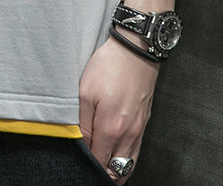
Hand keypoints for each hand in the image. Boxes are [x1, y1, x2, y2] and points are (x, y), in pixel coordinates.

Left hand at [78, 36, 158, 182]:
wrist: (136, 49)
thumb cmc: (108, 67)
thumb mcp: (85, 92)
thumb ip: (82, 123)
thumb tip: (82, 145)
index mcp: (111, 128)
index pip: (99, 162)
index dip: (87, 166)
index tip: (78, 163)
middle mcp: (128, 134)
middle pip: (117, 170)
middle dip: (102, 173)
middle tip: (89, 167)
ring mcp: (139, 129)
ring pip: (129, 163)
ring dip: (115, 169)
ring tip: (102, 166)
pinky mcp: (144, 121)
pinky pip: (136, 150)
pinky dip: (126, 157)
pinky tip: (116, 152)